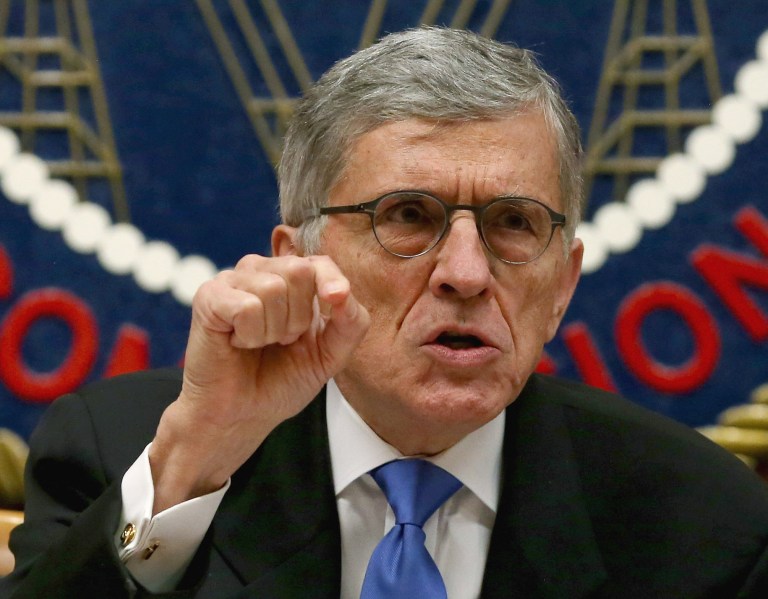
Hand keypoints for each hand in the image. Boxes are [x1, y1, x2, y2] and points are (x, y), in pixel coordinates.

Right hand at [149, 254, 369, 511]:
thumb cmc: (280, 381)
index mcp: (293, 281)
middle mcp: (263, 272)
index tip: (336, 300)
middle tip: (281, 341)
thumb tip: (343, 293)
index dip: (332, 281)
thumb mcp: (329, 355)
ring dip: (273, 330)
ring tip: (259, 344)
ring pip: (273, 288)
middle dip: (299, 317)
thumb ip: (350, 323)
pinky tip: (238, 343)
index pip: (320, 263)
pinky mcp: (209, 296)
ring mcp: (233, 280)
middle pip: (299, 270)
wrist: (241, 415)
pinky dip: (250, 335)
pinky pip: (247, 306)